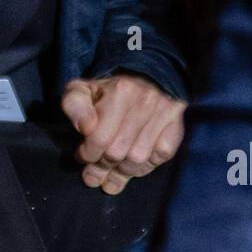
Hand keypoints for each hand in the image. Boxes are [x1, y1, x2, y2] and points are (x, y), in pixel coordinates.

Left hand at [61, 74, 186, 193]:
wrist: (143, 78)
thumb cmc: (106, 90)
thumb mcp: (82, 90)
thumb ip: (75, 106)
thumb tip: (85, 128)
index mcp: (120, 91)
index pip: (99, 138)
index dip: (87, 154)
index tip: (82, 156)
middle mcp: (145, 101)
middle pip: (118, 152)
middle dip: (102, 167)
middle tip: (94, 172)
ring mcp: (164, 114)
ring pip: (138, 159)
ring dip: (122, 172)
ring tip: (111, 173)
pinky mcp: (176, 126)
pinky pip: (160, 156)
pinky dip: (146, 166)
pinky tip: (133, 165)